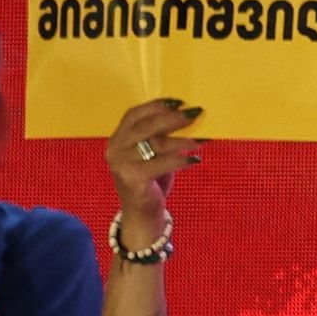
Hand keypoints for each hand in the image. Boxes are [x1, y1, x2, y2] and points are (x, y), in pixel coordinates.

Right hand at [104, 99, 204, 232]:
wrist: (142, 214)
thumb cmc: (151, 180)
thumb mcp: (153, 154)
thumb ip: (161, 137)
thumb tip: (187, 117)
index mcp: (117, 138)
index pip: (133, 115)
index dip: (155, 106)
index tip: (178, 101)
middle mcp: (115, 149)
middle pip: (146, 127)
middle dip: (172, 119)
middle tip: (193, 114)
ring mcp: (121, 164)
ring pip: (155, 145)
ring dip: (181, 141)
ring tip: (200, 140)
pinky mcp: (132, 179)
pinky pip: (161, 164)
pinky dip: (180, 160)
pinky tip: (195, 160)